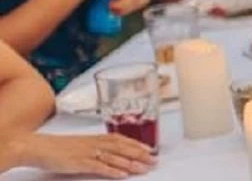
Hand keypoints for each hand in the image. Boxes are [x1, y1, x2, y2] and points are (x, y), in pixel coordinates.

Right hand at [12, 133, 155, 178]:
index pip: (120, 139)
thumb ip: (95, 147)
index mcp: (94, 138)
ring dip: (131, 163)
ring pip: (114, 157)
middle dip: (140, 154)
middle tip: (154, 161)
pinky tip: (122, 174)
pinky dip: (112, 170)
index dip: (137, 144)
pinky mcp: (79, 163)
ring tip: (144, 168)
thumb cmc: (56, 147)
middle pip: (122, 148)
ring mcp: (87, 152)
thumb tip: (109, 154)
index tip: (151, 149)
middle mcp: (94, 143)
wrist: (36, 147)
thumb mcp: (79, 144)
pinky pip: (98, 167)